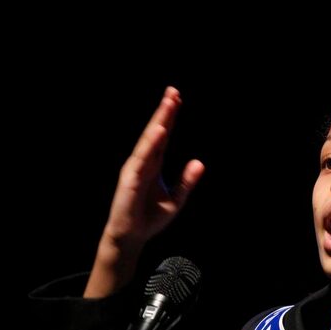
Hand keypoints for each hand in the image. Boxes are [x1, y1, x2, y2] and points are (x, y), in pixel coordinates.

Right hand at [103, 86, 204, 246]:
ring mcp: (135, 169)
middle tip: (173, 91)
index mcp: (154, 164)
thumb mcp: (176, 200)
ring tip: (168, 104)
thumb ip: (186, 181)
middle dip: (164, 112)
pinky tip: (159, 131)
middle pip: (155, 132)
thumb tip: (200, 162)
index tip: (176, 98)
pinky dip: (150, 144)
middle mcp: (143, 162)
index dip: (169, 117)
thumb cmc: (149, 218)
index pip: (163, 136)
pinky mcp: (130, 179)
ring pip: (148, 141)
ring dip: (158, 122)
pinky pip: (142, 158)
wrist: (132, 238)